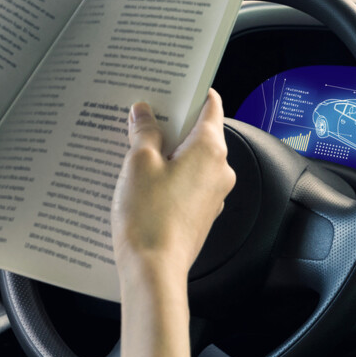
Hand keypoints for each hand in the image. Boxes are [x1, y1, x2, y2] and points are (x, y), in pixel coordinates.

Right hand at [110, 90, 235, 282]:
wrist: (154, 270)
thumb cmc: (149, 216)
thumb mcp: (139, 163)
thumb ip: (144, 132)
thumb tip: (145, 113)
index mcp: (210, 149)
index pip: (211, 106)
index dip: (192, 93)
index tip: (174, 86)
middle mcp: (220, 170)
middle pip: (200, 133)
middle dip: (172, 125)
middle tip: (143, 118)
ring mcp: (214, 194)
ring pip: (192, 160)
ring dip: (169, 152)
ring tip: (136, 150)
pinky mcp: (202, 213)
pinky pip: (189, 183)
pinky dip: (171, 176)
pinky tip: (144, 181)